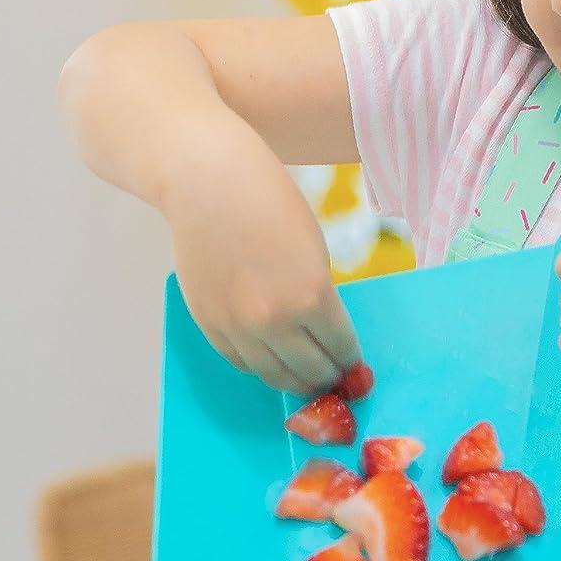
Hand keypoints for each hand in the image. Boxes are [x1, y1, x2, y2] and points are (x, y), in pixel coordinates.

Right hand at [161, 117, 361, 392]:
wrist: (206, 180)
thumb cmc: (268, 202)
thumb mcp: (314, 252)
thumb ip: (319, 300)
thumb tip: (323, 339)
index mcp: (311, 298)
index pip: (341, 349)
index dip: (351, 359)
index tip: (354, 364)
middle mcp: (274, 320)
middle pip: (310, 372)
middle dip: (328, 375)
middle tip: (333, 374)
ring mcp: (237, 327)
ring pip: (275, 377)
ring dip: (296, 380)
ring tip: (306, 373)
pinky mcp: (210, 325)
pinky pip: (243, 363)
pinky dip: (262, 365)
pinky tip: (273, 356)